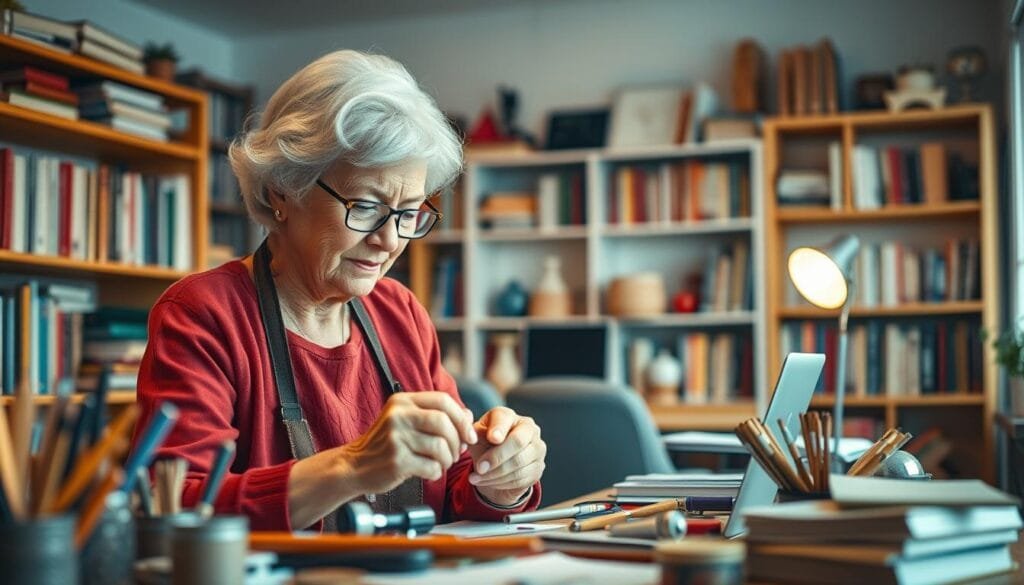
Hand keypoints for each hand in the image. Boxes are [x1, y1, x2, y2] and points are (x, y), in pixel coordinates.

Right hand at [339, 392, 476, 494]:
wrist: (354, 466)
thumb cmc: (386, 444)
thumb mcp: (406, 422)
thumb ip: (436, 416)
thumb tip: (468, 415)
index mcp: (402, 401)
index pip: (443, 400)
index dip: (461, 418)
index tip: (469, 435)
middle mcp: (398, 415)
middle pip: (444, 422)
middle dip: (457, 441)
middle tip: (456, 453)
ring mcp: (395, 437)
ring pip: (440, 446)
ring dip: (448, 460)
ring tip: (441, 464)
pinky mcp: (396, 460)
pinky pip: (431, 466)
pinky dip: (436, 472)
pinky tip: (429, 473)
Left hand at [467, 407, 545, 506]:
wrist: (496, 464)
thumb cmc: (485, 444)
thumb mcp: (475, 437)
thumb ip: (472, 433)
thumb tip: (469, 435)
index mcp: (510, 416)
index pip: (506, 419)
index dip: (499, 429)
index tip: (492, 438)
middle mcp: (529, 429)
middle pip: (517, 442)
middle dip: (496, 457)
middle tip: (479, 468)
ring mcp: (537, 449)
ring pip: (518, 464)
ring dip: (494, 474)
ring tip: (475, 478)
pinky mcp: (537, 468)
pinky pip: (520, 478)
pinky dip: (501, 483)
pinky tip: (487, 482)